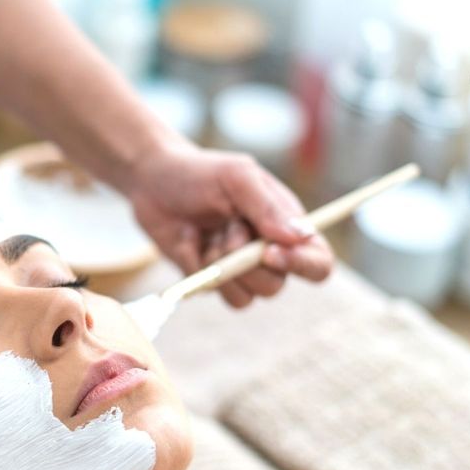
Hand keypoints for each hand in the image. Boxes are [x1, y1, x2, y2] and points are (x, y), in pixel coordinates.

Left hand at [125, 140, 333, 307]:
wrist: (153, 182)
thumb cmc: (200, 173)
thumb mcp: (236, 177)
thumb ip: (267, 207)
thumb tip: (301, 237)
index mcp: (286, 225)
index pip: (317, 259)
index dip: (303, 264)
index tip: (270, 252)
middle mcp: (268, 252)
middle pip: (276, 284)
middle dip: (247, 263)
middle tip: (227, 230)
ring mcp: (239, 270)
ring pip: (247, 297)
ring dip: (224, 268)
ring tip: (210, 235)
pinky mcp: (212, 280)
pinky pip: (217, 293)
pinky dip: (201, 271)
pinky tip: (192, 243)